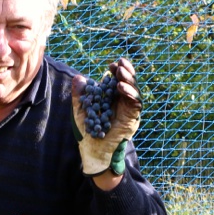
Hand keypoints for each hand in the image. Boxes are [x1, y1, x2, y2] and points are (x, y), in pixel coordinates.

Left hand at [71, 58, 141, 176]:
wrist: (93, 150)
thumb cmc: (87, 133)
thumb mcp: (80, 110)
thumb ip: (80, 95)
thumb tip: (78, 77)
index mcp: (112, 98)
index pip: (118, 80)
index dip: (118, 71)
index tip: (111, 64)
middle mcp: (122, 102)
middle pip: (129, 83)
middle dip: (125, 71)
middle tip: (119, 64)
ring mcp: (128, 110)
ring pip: (134, 90)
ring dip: (128, 79)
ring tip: (120, 72)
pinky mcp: (133, 118)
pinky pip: (135, 103)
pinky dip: (129, 93)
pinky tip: (121, 87)